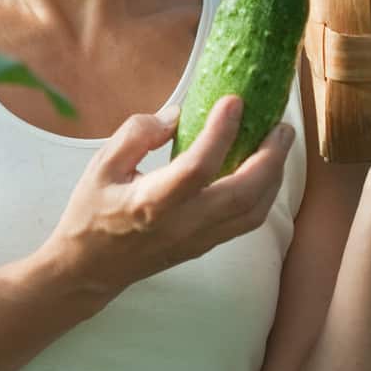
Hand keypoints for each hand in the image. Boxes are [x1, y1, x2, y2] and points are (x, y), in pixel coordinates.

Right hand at [38, 96, 295, 308]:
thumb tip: (178, 115)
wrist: (90, 269)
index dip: (221, 131)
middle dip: (270, 157)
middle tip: (281, 126)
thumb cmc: (91, 213)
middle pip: (243, 194)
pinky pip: (247, 222)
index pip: (198, 166)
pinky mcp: (205, 246)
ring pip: (254, 212)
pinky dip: (264, 194)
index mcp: (151, 203)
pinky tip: (264, 172)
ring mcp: (198, 240)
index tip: (234, 101)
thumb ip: (136, 135)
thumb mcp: (100, 166)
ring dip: (274, 176)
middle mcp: (182, 225)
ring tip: (279, 144)